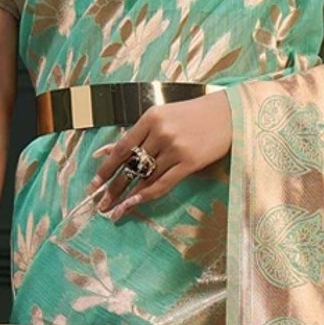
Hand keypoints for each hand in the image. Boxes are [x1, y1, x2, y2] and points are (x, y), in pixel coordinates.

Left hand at [91, 91, 231, 217]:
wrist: (229, 114)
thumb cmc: (194, 115)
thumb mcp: (163, 116)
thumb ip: (139, 133)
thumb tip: (108, 152)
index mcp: (151, 118)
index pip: (122, 147)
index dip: (106, 168)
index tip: (94, 183)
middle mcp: (161, 133)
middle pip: (131, 166)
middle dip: (113, 187)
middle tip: (100, 204)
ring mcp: (175, 148)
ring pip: (146, 177)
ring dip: (128, 196)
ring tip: (116, 210)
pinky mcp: (190, 162)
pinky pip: (164, 183)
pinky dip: (148, 195)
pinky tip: (135, 204)